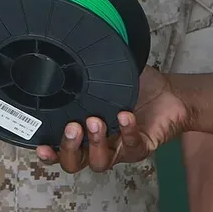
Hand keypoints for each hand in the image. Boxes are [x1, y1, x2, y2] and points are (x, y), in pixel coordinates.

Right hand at [38, 67, 188, 170]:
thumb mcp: (109, 78)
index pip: (60, 149)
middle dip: (69, 148)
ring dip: (95, 143)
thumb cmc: (138, 88)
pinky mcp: (140, 148)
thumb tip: (75, 48)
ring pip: (99, 162)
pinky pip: (131, 146)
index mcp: (85, 133)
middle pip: (74, 163)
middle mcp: (99, 145)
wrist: (171, 93)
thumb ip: (91, 71)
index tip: (40, 145)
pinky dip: (126, 131)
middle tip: (73, 127)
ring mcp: (119, 149)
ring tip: (96, 121)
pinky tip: (125, 115)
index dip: (48, 153)